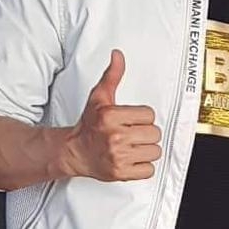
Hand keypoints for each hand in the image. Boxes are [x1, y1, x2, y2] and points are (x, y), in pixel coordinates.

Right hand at [62, 50, 160, 181]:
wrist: (74, 152)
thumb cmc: (88, 125)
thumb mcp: (99, 97)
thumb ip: (112, 75)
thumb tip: (118, 55)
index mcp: (111, 117)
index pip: (149, 115)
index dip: (142, 117)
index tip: (132, 120)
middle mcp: (115, 137)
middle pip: (155, 133)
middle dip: (146, 133)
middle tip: (133, 134)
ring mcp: (118, 157)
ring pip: (155, 152)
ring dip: (146, 150)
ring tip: (133, 146)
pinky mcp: (121, 173)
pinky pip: (148, 170)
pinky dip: (143, 166)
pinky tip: (132, 159)